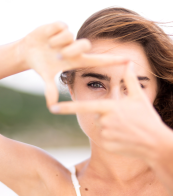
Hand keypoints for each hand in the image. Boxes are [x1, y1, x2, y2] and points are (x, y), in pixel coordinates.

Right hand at [17, 22, 127, 105]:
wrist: (28, 51)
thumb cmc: (41, 65)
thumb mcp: (46, 77)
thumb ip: (50, 90)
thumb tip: (51, 106)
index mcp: (76, 60)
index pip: (97, 60)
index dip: (112, 61)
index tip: (128, 61)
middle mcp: (75, 47)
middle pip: (84, 44)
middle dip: (71, 49)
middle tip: (59, 55)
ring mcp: (68, 36)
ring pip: (69, 35)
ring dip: (57, 42)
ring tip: (49, 46)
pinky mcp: (59, 26)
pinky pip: (61, 26)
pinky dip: (52, 33)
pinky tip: (47, 37)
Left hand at [49, 62, 169, 162]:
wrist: (156, 143)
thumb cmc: (147, 118)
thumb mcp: (139, 98)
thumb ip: (130, 80)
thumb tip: (128, 64)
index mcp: (109, 108)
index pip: (84, 107)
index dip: (67, 108)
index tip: (52, 108)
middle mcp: (104, 121)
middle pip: (96, 116)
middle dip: (107, 116)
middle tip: (124, 119)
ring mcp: (105, 134)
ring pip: (100, 127)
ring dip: (110, 126)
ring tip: (126, 128)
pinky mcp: (106, 145)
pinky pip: (104, 138)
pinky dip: (112, 137)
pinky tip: (124, 138)